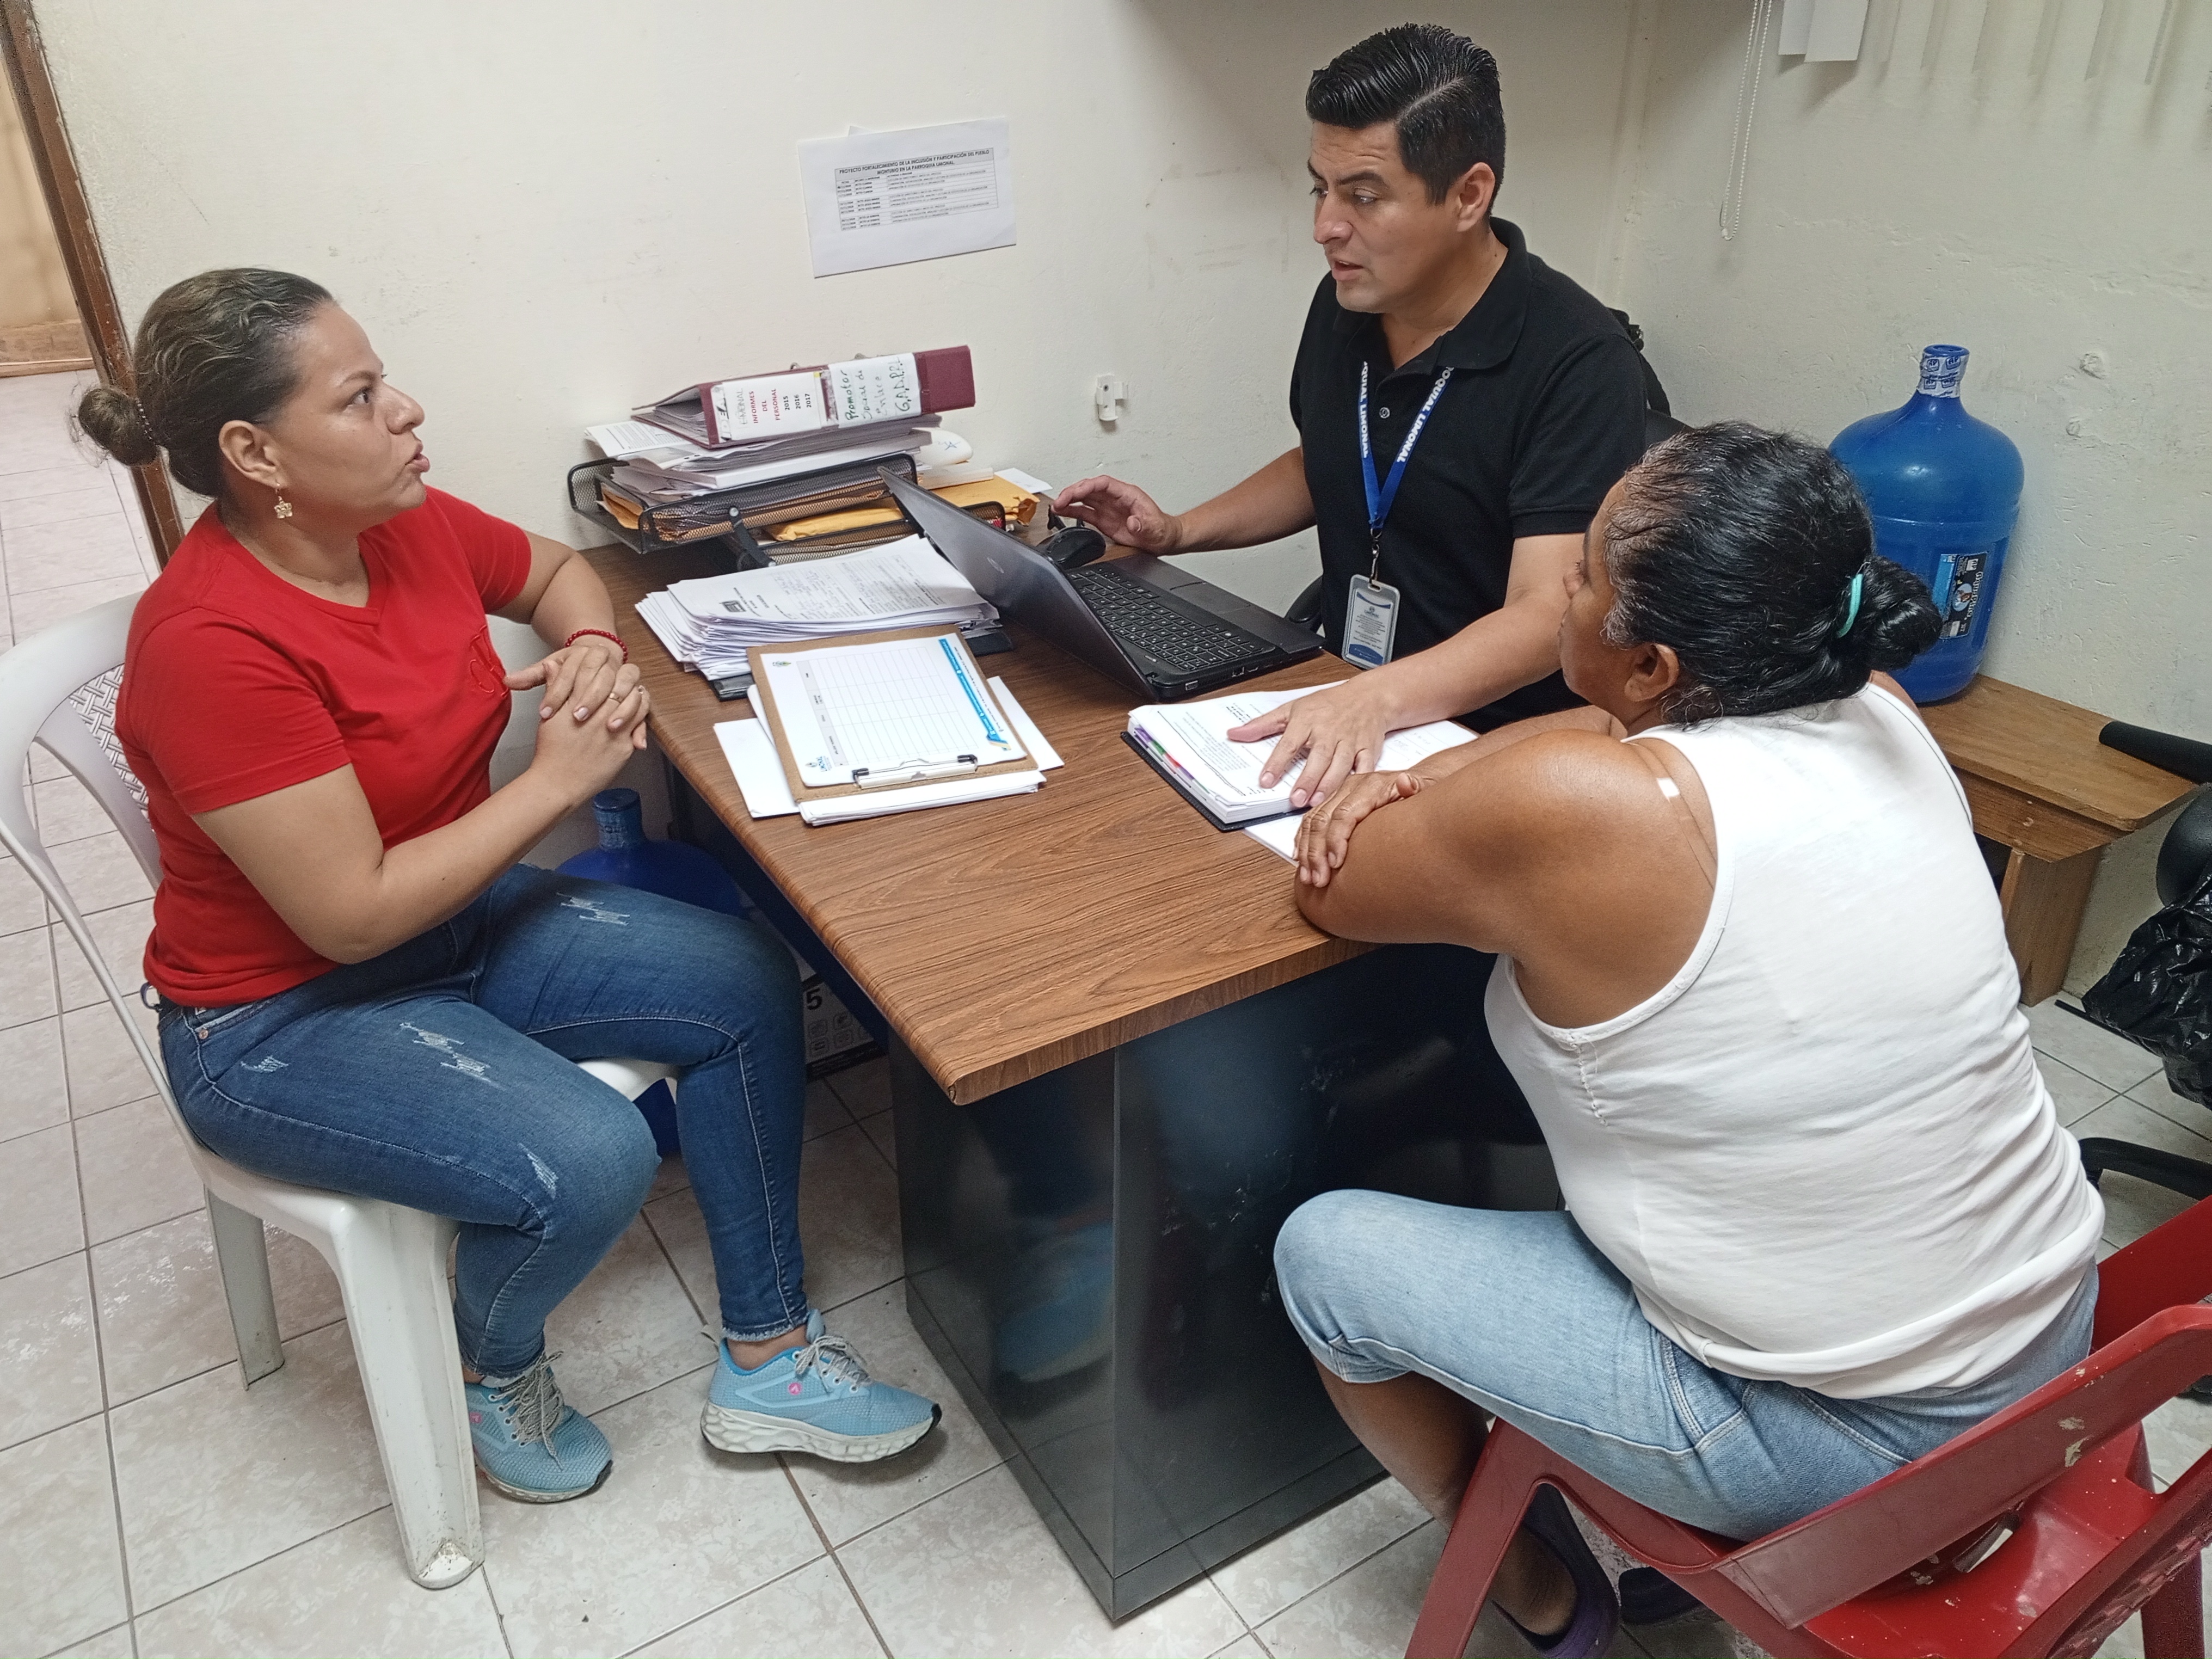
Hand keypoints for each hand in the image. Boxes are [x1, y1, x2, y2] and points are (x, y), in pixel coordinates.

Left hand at [505, 638, 637, 727]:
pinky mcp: (636, 697)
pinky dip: (641, 724)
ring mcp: (626, 680)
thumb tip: (509, 680)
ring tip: (608, 727)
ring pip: (629, 689)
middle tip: (576, 718)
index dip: (558, 692)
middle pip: (604, 679)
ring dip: (620, 708)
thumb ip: (532, 676)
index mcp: (588, 654)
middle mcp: (610, 665)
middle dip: (591, 699)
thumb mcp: (554, 669)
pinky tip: (635, 741)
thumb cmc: (577, 667)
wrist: (602, 658)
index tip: (546, 712)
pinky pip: (644, 708)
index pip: (572, 671)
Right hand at [528, 675, 649, 803]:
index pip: (598, 673)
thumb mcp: (550, 714)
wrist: (558, 783)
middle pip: (620, 684)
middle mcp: (599, 714)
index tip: (604, 669)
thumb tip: (552, 664)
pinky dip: (640, 714)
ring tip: (630, 692)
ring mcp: (614, 729)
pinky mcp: (624, 746)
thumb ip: (555, 686)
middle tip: (622, 677)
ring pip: (635, 700)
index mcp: (579, 702)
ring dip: (634, 694)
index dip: (604, 668)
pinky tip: (636, 711)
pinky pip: (640, 724)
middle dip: (623, 677)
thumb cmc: (552, 752)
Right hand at [1051, 475, 1183, 553]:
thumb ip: (1143, 525)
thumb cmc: (1161, 529)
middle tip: (1059, 501)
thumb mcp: (1156, 527)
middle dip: (1073, 493)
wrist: (1163, 539)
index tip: (1075, 493)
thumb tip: (1133, 523)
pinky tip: (1062, 512)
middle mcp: (1115, 498)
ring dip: (1069, 501)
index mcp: (1127, 494)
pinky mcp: (1104, 520)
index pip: (1103, 484)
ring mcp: (1108, 508)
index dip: (1087, 486)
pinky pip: (1085, 512)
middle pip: (1090, 488)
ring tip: (1055, 506)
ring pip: (1084, 499)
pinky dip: (1072, 512)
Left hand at [1228, 677, 1397, 807]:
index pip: (1289, 743)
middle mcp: (1328, 731)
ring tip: (1316, 802)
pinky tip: (1351, 794)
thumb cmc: (1328, 704)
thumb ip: (1262, 725)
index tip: (1266, 780)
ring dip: (1329, 784)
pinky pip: (1366, 766)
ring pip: (1341, 765)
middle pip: (1317, 757)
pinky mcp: (1368, 749)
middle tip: (1295, 799)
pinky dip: (1360, 780)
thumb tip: (1234, 734)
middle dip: (1307, 779)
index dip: (1277, 763)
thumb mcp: (1292, 708)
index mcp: (1307, 721)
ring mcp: (1350, 741)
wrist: (1369, 697)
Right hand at [1293, 769, 1425, 887]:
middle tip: (1319, 879)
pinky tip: (1301, 861)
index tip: (1335, 865)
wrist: (1414, 781)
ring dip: (1307, 852)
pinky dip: (1303, 843)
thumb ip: (1414, 787)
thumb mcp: (1423, 789)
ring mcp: (1338, 795)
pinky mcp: (1332, 803)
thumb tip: (1405, 782)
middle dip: (1316, 853)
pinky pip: (1309, 822)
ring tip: (1308, 877)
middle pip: (1322, 820)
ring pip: (1311, 822)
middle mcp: (1349, 788)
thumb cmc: (1419, 791)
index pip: (1343, 814)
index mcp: (1369, 786)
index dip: (1336, 840)